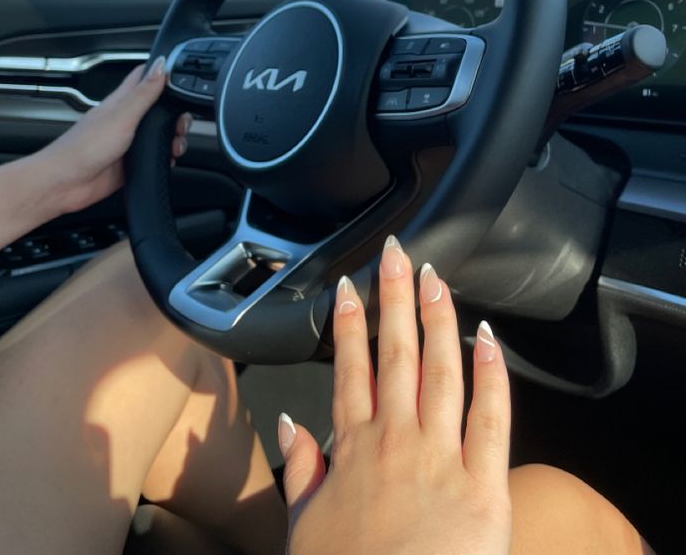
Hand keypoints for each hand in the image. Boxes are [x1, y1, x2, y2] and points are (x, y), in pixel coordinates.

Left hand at [38, 57, 190, 214]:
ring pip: (159, 133)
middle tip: (181, 123)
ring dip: (173, 137)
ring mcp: (128, 142)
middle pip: (158, 108)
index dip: (163, 73)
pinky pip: (154, 156)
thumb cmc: (84, 148)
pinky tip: (167, 159)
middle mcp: (125, 120)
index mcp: (121, 102)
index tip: (182, 77)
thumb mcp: (121, 116)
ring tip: (176, 144)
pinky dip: (165, 157)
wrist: (65, 184)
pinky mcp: (130, 163)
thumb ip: (144, 93)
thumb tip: (161, 65)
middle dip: (175, 114)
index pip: (144, 77)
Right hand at [278, 236, 511, 554]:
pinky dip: (491, 372)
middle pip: (396, 353)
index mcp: (354, 449)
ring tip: (436, 277)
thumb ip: (299, 468)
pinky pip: (491, 415)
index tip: (349, 285)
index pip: (349, 368)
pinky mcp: (485, 482)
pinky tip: (487, 336)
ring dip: (438, 317)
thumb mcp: (303, 529)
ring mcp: (442, 456)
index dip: (348, 323)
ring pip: (441, 369)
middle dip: (395, 298)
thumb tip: (290, 420)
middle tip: (398, 254)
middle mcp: (397, 440)